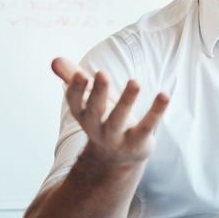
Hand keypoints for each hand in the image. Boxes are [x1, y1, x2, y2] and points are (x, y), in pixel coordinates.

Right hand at [50, 56, 168, 167]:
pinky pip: (147, 127)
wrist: (117, 158)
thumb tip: (54, 59)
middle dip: (98, 93)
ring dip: (127, 101)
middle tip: (101, 73)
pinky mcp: (137, 143)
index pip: (75, 103)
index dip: (76, 90)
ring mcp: (117, 138)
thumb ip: (72, 78)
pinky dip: (156, 112)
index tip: (80, 74)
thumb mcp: (88, 99)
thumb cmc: (102, 119)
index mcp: (83, 115)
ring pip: (120, 120)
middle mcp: (97, 128)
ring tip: (134, 82)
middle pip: (96, 111)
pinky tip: (164, 95)